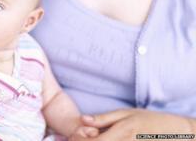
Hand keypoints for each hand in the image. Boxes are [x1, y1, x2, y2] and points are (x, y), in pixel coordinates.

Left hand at [70, 108, 194, 140]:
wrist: (174, 132)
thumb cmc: (147, 119)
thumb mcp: (125, 113)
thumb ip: (103, 118)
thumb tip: (82, 119)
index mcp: (121, 133)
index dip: (80, 140)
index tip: (78, 134)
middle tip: (85, 136)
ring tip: (96, 137)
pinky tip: (106, 140)